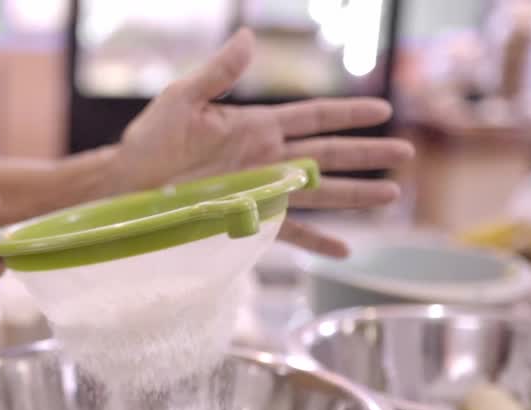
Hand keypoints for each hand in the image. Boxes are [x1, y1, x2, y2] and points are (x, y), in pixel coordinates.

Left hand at [115, 28, 413, 256]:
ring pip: (318, 194)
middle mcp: (264, 159)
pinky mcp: (246, 219)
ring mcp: (258, 191)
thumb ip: (218, 73)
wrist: (124, 186)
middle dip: (366, 154)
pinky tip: (342, 251)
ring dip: (354, 196)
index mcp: (254, 127)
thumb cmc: (148, 140)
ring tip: (390, 195)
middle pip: (328, 155)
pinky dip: (315, 242)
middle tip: (406, 154)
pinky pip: (287, 233)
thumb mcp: (181, 101)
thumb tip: (248, 37)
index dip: (347, 113)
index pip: (313, 117)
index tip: (382, 108)